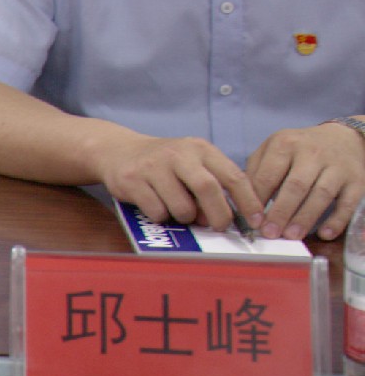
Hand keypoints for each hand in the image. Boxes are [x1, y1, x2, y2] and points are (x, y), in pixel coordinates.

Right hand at [95, 132, 260, 232]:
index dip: (249, 201)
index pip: (233, 175)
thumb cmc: (165, 163)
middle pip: (208, 189)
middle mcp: (177, 154)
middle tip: (219, 227)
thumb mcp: (193, 162)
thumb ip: (214, 183)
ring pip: (182, 207)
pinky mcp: (132, 180)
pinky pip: (157, 212)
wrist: (118, 150)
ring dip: (185, 218)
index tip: (257, 221)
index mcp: (200, 149)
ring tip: (178, 210)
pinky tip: (156, 204)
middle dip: (219, 215)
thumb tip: (233, 217)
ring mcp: (153, 166)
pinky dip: (161, 217)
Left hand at [245, 122, 364, 240]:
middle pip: (295, 185)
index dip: (258, 199)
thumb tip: (243, 201)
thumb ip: (257, 170)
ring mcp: (337, 167)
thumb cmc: (300, 149)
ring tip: (291, 236)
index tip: (252, 221)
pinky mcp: (356, 181)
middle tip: (270, 233)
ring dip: (305, 217)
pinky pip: (347, 202)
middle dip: (281, 212)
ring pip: (320, 194)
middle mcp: (312, 153)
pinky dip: (336, 220)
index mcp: (285, 144)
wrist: (343, 138)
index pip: (268, 175)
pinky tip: (324, 234)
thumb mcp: (275, 149)